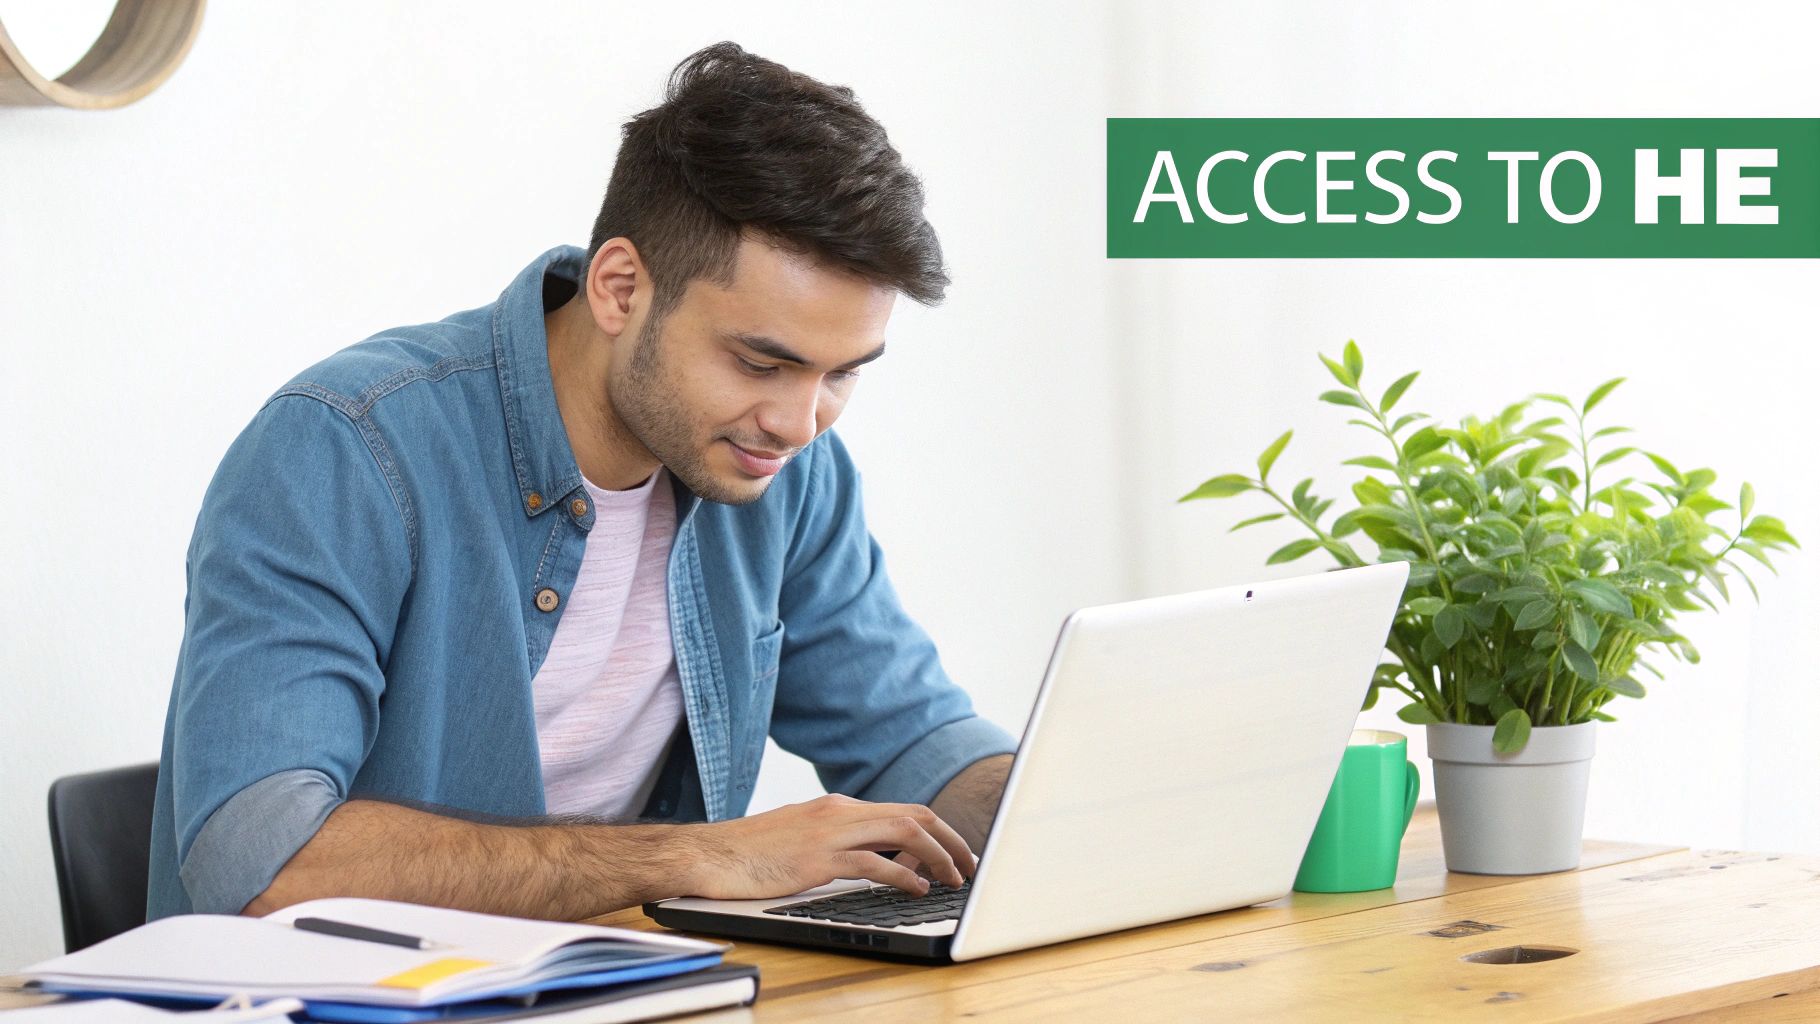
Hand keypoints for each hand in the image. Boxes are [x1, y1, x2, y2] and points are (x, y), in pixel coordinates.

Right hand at [681, 793, 976, 898]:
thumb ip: (841, 842)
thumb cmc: (753, 852)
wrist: (711, 855)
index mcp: (839, 806)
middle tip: (971, 864)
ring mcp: (831, 833)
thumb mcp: (804, 837)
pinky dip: (904, 876)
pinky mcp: (819, 859)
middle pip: (915, 815)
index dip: (939, 830)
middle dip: (951, 839)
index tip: (958, 852)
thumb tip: (880, 859)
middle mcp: (841, 812)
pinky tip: (917, 889)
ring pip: (904, 833)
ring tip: (953, 878)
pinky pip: (875, 863)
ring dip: (938, 856)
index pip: (905, 809)